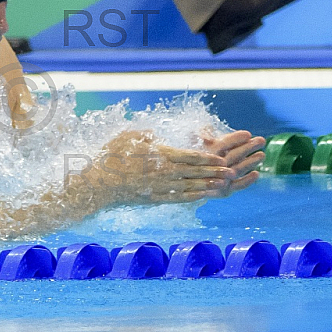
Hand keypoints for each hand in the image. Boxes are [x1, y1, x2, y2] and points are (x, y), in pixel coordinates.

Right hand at [100, 129, 264, 203]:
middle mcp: (164, 172)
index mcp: (159, 154)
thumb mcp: (128, 136)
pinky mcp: (155, 198)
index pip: (189, 156)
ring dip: (209, 185)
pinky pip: (179, 197)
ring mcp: (160, 187)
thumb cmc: (111, 156)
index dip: (207, 158)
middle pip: (195, 172)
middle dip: (214, 172)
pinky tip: (204, 196)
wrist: (99, 183)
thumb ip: (145, 133)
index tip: (221, 158)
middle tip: (232, 171)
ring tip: (224, 184)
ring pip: (191, 186)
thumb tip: (155, 133)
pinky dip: (194, 196)